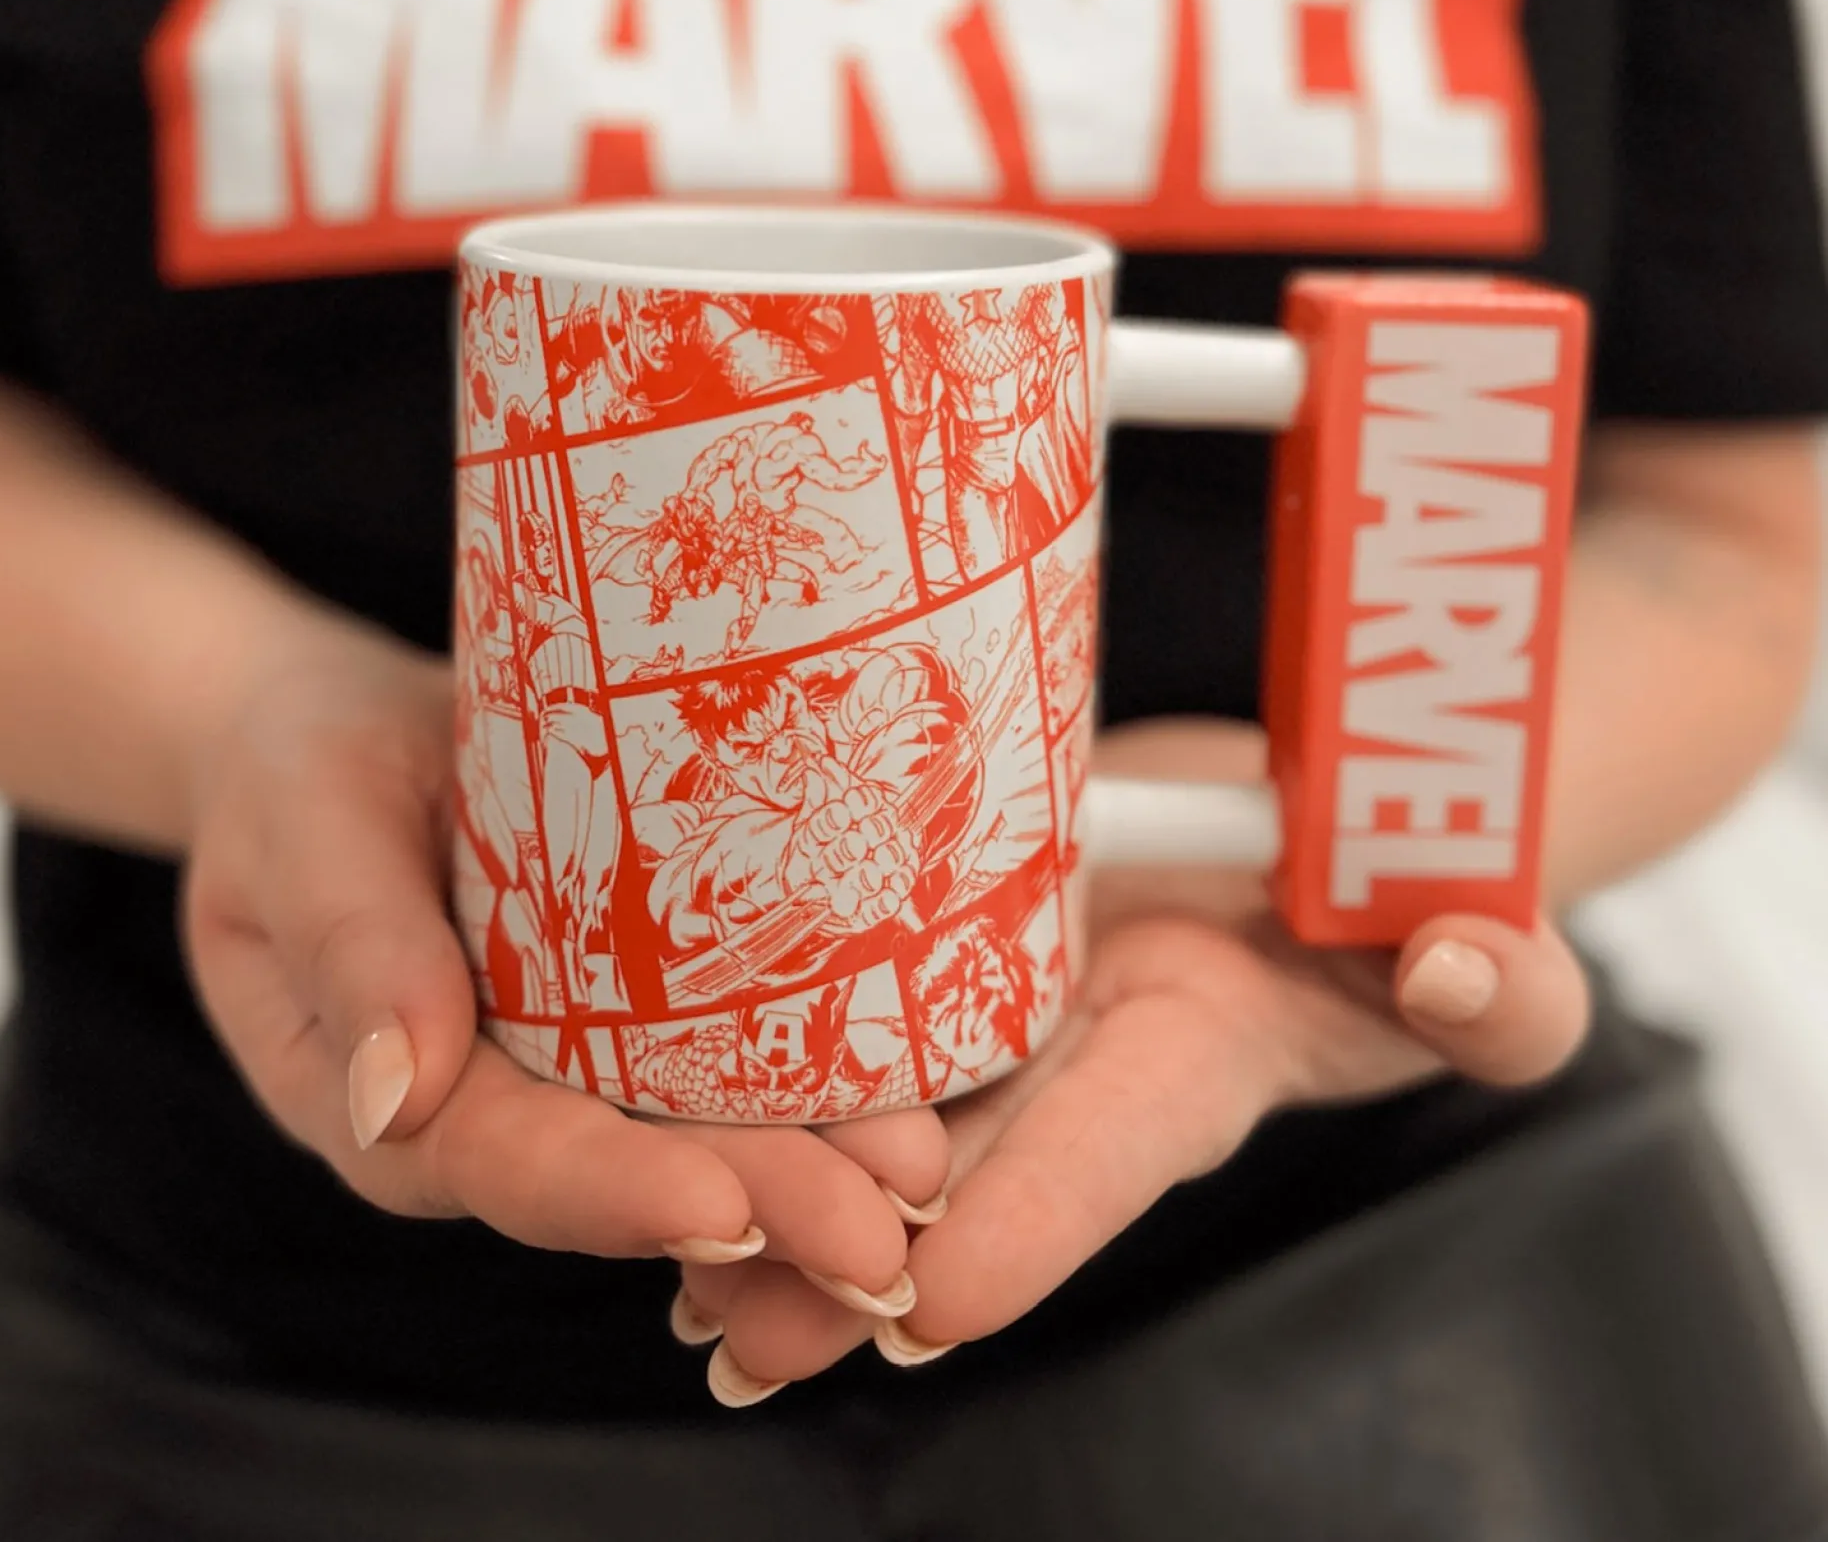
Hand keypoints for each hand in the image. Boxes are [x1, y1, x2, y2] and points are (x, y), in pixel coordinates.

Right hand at [181, 622, 945, 1297]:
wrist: (344, 735)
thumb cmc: (296, 776)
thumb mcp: (301, 829)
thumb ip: (346, 947)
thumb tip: (397, 1098)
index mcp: (398, 1107)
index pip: (506, 1167)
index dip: (611, 1197)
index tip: (721, 1210)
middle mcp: (503, 1112)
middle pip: (632, 1181)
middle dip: (760, 1211)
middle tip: (884, 1234)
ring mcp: (576, 1068)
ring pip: (699, 1138)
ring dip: (815, 1170)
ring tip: (927, 1178)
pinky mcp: (633, 1013)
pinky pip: (723, 1061)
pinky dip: (812, 1080)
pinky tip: (910, 1082)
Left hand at [680, 719, 1590, 1402]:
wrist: (1302, 843)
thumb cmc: (1394, 904)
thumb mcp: (1477, 946)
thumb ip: (1501, 985)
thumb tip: (1461, 967)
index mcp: (1194, 1065)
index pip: (1109, 1149)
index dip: (1029, 1227)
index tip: (927, 1305)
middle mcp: (1079, 1065)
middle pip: (960, 1178)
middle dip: (850, 1266)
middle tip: (732, 1336)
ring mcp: (1006, 1016)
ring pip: (888, 1124)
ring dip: (783, 1205)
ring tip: (678, 1286)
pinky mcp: (952, 952)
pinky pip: (862, 1032)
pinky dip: (781, 1099)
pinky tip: (681, 1151)